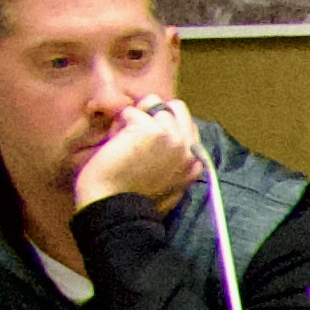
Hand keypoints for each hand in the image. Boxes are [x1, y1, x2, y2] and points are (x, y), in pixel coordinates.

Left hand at [74, 96, 202, 217]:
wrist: (116, 206)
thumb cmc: (133, 199)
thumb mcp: (167, 183)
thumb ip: (174, 160)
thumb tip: (165, 135)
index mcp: (194, 163)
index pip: (187, 124)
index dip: (163, 123)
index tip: (146, 139)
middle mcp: (188, 148)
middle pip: (174, 107)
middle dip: (152, 113)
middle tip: (135, 132)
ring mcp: (173, 138)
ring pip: (152, 103)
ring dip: (133, 117)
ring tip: (123, 140)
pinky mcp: (153, 131)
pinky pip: (130, 111)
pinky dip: (118, 123)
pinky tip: (115, 143)